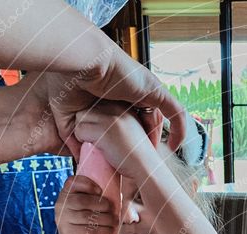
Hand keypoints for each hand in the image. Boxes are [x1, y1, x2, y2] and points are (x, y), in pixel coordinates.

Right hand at [36, 48, 185, 156]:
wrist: (80, 61)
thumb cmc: (67, 80)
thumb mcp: (68, 115)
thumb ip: (72, 135)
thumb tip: (76, 155)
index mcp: (112, 95)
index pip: (127, 120)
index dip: (128, 139)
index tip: (124, 157)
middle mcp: (130, 91)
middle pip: (144, 120)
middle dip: (143, 141)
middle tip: (139, 159)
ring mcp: (145, 90)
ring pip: (158, 118)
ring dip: (156, 137)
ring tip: (150, 155)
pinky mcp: (155, 90)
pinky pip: (176, 111)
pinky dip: (179, 128)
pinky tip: (176, 146)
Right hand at [54, 176, 117, 233]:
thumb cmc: (87, 219)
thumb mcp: (91, 204)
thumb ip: (99, 196)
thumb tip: (116, 195)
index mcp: (66, 193)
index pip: (72, 183)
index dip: (87, 184)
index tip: (100, 190)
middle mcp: (61, 205)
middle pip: (82, 201)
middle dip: (102, 205)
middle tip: (112, 210)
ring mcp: (62, 220)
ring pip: (86, 216)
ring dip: (105, 219)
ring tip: (114, 221)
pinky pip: (87, 231)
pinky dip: (102, 230)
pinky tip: (109, 230)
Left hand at [72, 101, 161, 181]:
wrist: (145, 167)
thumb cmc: (136, 155)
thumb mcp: (128, 131)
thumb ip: (113, 122)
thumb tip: (88, 119)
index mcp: (122, 106)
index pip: (94, 107)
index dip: (93, 122)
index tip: (101, 136)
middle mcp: (115, 107)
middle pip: (85, 111)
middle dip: (86, 127)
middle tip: (96, 142)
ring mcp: (109, 117)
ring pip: (80, 120)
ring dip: (83, 134)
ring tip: (97, 146)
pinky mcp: (102, 129)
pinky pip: (79, 131)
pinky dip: (82, 142)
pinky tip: (96, 148)